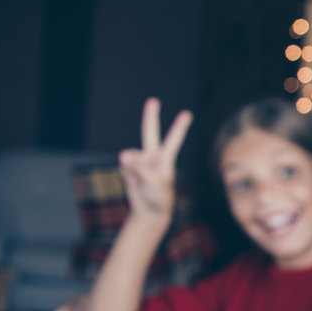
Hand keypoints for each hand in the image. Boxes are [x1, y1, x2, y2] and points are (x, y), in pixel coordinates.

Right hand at [120, 97, 191, 220]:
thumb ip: (139, 167)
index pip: (173, 140)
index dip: (179, 127)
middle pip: (150, 132)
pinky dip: (127, 174)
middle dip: (151, 117)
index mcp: (165, 159)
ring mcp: (140, 160)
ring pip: (129, 157)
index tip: (188, 113)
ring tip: (140, 180)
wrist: (149, 210)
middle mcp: (153, 156)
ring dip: (132, 167)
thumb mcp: (153, 183)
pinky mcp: (129, 167)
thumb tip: (123, 154)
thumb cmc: (158, 197)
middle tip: (153, 100)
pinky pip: (123, 166)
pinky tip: (134, 181)